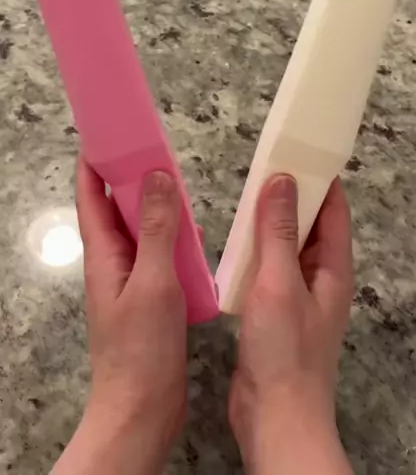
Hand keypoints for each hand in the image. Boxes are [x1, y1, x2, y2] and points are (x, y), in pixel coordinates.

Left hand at [52, 159, 186, 474]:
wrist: (142, 408)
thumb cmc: (141, 347)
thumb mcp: (152, 282)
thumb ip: (155, 229)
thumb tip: (156, 176)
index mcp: (104, 254)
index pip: (91, 197)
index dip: (94, 164)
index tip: (111, 133)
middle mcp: (114, 262)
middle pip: (117, 209)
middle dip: (133, 178)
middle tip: (160, 151)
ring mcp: (132, 281)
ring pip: (142, 231)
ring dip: (157, 208)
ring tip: (182, 186)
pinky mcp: (151, 298)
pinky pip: (160, 256)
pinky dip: (175, 240)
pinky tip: (197, 237)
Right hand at [229, 174, 353, 474]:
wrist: (274, 415)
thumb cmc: (283, 348)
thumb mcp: (279, 281)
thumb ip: (278, 231)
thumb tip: (283, 179)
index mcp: (333, 268)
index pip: (334, 210)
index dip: (320, 179)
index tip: (297, 149)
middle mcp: (321, 278)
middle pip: (310, 226)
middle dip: (290, 197)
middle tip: (260, 167)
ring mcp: (298, 297)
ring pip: (287, 249)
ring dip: (269, 226)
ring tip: (243, 198)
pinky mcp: (275, 313)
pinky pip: (269, 271)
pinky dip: (255, 253)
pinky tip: (232, 244)